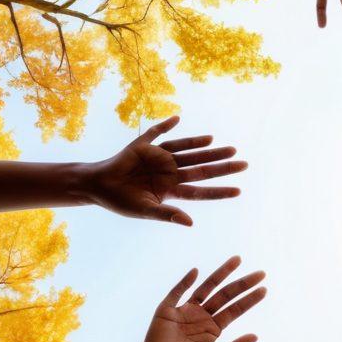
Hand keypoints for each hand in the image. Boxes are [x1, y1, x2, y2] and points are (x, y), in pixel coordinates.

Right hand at [84, 116, 245, 225]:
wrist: (98, 187)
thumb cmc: (120, 202)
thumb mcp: (144, 210)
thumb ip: (166, 214)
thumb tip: (190, 222)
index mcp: (171, 189)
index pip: (201, 190)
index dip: (219, 191)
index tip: (239, 191)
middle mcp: (169, 172)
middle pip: (201, 167)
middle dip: (221, 165)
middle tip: (243, 163)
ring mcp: (158, 158)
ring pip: (186, 150)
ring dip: (203, 146)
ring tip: (221, 143)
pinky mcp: (142, 145)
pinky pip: (156, 132)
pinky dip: (166, 125)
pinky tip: (178, 119)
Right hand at [135, 258, 264, 341]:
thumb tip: (256, 336)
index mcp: (213, 328)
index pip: (235, 309)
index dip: (249, 299)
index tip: (264, 289)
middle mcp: (202, 316)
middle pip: (226, 295)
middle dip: (243, 284)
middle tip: (262, 273)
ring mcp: (185, 311)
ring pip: (206, 288)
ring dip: (222, 274)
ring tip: (238, 260)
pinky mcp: (167, 310)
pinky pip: (177, 292)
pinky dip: (185, 282)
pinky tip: (196, 272)